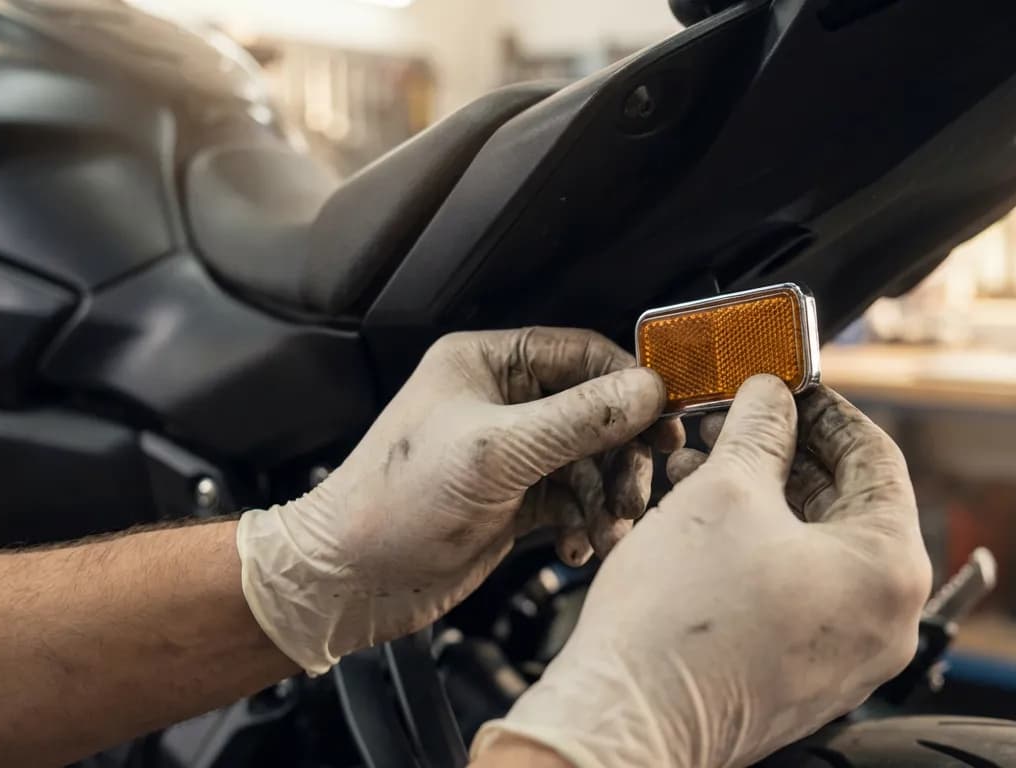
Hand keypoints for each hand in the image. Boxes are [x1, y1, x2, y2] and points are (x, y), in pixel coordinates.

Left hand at [237, 327, 683, 674]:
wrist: (349, 581)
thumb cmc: (397, 501)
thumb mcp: (497, 452)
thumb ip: (579, 419)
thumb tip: (648, 389)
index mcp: (486, 363)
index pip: (581, 353)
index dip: (628, 383)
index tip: (666, 418)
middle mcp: (501, 402)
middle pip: (595, 411)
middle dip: (622, 453)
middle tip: (640, 488)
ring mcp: (509, 454)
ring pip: (589, 462)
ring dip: (609, 496)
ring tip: (612, 529)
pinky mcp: (513, 501)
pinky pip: (572, 502)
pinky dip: (585, 522)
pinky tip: (579, 547)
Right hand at [471, 376, 931, 767]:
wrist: (625, 721)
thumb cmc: (676, 622)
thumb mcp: (724, 491)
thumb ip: (760, 428)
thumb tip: (770, 398)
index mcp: (890, 572)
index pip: (877, 459)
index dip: (826, 411)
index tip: (789, 389)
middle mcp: (883, 621)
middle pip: (847, 505)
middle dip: (784, 455)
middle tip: (737, 422)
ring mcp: (846, 657)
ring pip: (816, 549)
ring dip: (765, 499)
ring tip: (705, 467)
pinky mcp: (803, 678)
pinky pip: (796, 592)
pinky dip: (759, 548)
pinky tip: (705, 519)